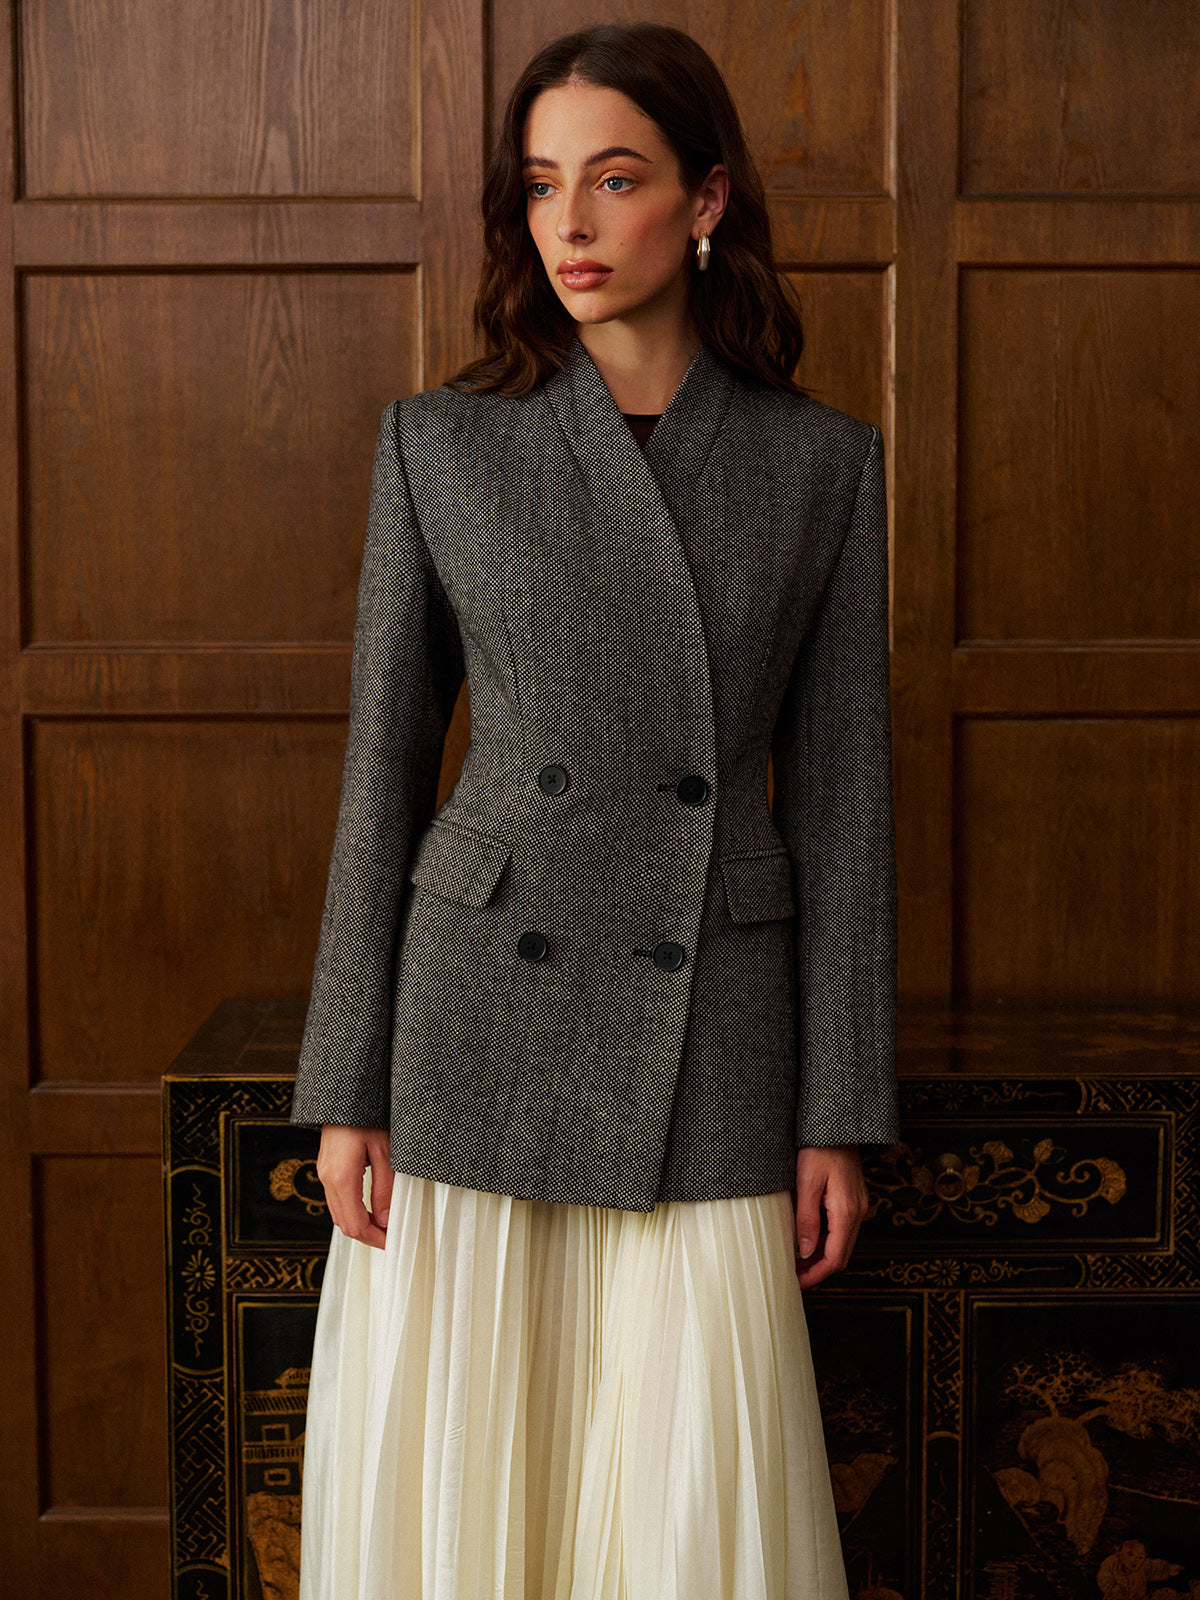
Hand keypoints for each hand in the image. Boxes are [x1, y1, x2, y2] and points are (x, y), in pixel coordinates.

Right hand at [316, 1124, 393, 1249]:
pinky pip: (336, 1200)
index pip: (356, 1225)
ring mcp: (324, 1175)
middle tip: (390, 1237)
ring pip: (338, 1214)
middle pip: (344, 1224)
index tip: (392, 1242)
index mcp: (341, 1178)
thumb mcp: (383, 1151)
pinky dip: (352, 1211)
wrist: (344, 1097)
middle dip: (368, 1236)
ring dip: (359, 1225)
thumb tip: (385, 1219)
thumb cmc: (366, 1117)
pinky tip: (369, 1209)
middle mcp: (328, 1180)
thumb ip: (384, 1188)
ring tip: (383, 1225)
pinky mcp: (326, 1169)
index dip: (375, 1239)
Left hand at [793, 1144, 868, 1288]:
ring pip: (843, 1243)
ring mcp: (858, 1206)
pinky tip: (809, 1240)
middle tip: (794, 1276)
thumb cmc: (820, 1148)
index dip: (816, 1275)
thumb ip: (806, 1219)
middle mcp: (857, 1212)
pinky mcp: (853, 1199)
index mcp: (846, 1211)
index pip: (835, 1258)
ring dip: (822, 1256)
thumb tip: (804, 1252)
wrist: (837, 1125)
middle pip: (841, 1255)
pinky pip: (843, 1229)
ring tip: (797, 1261)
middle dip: (818, 1270)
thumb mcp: (806, 1183)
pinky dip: (827, 1241)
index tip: (797, 1282)